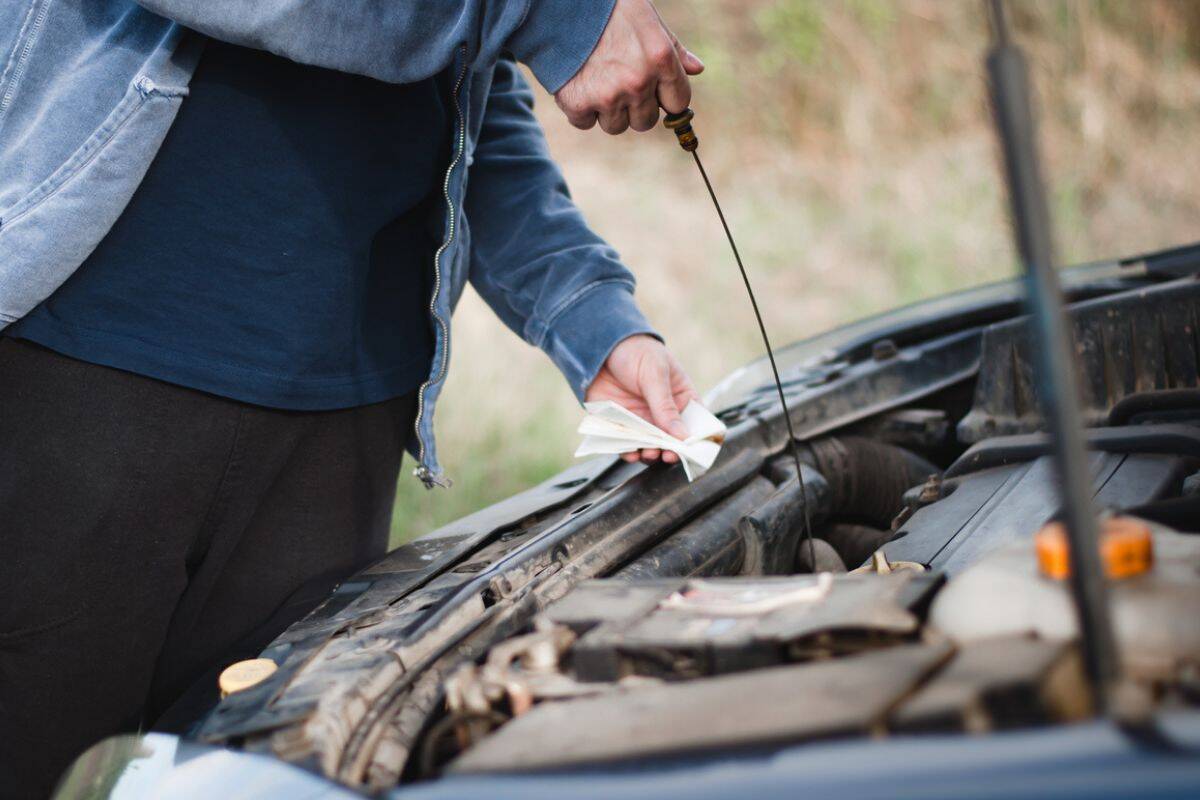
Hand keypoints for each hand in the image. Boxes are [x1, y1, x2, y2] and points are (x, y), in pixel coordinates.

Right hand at [555, 0, 703, 134]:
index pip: (678, 103)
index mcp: (661, 59)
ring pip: (615, 126)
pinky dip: (580, 109)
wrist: (557, 6)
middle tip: (617, 81)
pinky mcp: (578, 104)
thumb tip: (697, 69)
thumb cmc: (606, 10)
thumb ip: (673, 48)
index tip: (652, 90)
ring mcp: (608, 96)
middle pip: (645, 121)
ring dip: (607, 111)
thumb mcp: (647, 20)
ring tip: (596, 79)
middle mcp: (638, 82)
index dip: (665, 97)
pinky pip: (585, 123)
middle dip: (634, 107)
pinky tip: (577, 82)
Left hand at [586, 334, 699, 463]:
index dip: (695, 438)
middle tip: (668, 455)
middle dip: (671, 450)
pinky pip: (627, 445)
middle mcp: (662, 413)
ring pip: (651, 446)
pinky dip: (629, 452)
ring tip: (649, 454)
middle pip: (672, 440)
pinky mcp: (621, 424)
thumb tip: (682, 436)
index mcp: (680, 397)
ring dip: (651, 454)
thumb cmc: (635, 351)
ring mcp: (642, 420)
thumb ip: (665, 405)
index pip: (694, 423)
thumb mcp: (655, 374)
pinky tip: (631, 452)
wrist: (599, 345)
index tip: (692, 450)